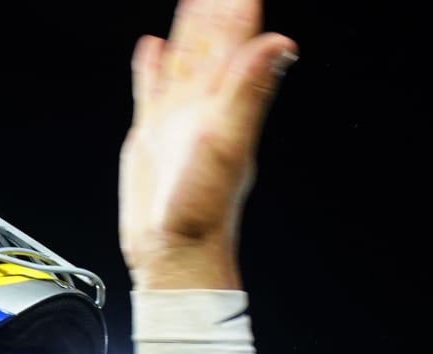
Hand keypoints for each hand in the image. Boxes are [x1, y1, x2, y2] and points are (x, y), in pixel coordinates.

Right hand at [120, 0, 296, 288]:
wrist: (173, 250)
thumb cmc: (202, 208)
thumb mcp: (229, 141)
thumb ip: (250, 89)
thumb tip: (281, 45)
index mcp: (226, 99)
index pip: (239, 37)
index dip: (240, 5)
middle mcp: (205, 103)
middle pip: (211, 38)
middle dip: (214, 4)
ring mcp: (177, 116)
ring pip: (184, 54)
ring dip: (188, 24)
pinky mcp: (152, 133)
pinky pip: (153, 87)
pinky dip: (151, 64)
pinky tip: (150, 46)